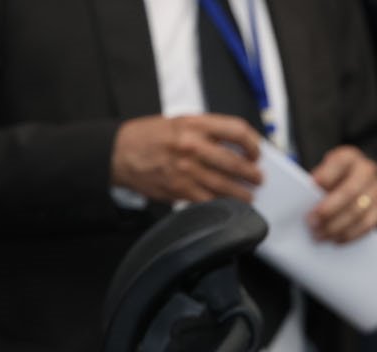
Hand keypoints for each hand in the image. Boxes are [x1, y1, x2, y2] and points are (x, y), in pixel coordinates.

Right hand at [111, 114, 263, 202]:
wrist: (119, 153)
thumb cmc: (148, 137)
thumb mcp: (178, 122)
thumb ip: (206, 132)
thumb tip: (234, 147)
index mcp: (194, 125)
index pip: (237, 130)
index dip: (253, 144)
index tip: (256, 153)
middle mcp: (192, 146)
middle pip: (235, 162)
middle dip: (252, 174)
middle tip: (258, 178)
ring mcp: (186, 170)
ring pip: (225, 186)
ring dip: (242, 193)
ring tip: (248, 195)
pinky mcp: (179, 189)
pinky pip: (208, 200)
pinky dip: (222, 204)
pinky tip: (229, 204)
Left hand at [306, 145, 376, 243]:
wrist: (361, 180)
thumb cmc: (337, 177)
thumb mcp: (326, 170)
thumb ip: (318, 181)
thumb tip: (304, 201)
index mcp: (349, 157)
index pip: (339, 164)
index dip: (326, 175)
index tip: (312, 185)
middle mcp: (366, 172)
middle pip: (349, 192)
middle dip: (329, 210)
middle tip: (312, 223)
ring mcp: (376, 191)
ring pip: (357, 212)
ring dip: (336, 227)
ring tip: (319, 235)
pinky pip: (366, 226)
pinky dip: (349, 235)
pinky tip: (335, 239)